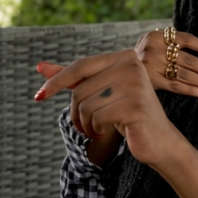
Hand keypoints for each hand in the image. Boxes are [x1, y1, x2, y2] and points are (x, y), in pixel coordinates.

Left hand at [34, 50, 186, 167]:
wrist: (159, 141)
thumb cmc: (128, 115)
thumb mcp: (101, 93)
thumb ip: (74, 79)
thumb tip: (39, 67)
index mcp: (125, 57)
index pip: (81, 66)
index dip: (57, 80)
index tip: (38, 96)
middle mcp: (132, 65)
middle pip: (80, 90)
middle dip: (76, 113)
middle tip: (86, 125)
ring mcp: (135, 84)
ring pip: (86, 106)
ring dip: (85, 124)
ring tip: (97, 128)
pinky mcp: (135, 106)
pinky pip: (97, 118)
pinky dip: (96, 130)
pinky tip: (105, 132)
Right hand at [136, 29, 197, 98]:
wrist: (116, 71)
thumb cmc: (143, 58)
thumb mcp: (153, 44)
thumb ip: (172, 44)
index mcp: (157, 35)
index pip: (187, 39)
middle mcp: (153, 48)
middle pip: (189, 59)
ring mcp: (150, 65)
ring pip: (185, 74)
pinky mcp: (149, 81)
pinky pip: (175, 86)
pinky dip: (191, 90)